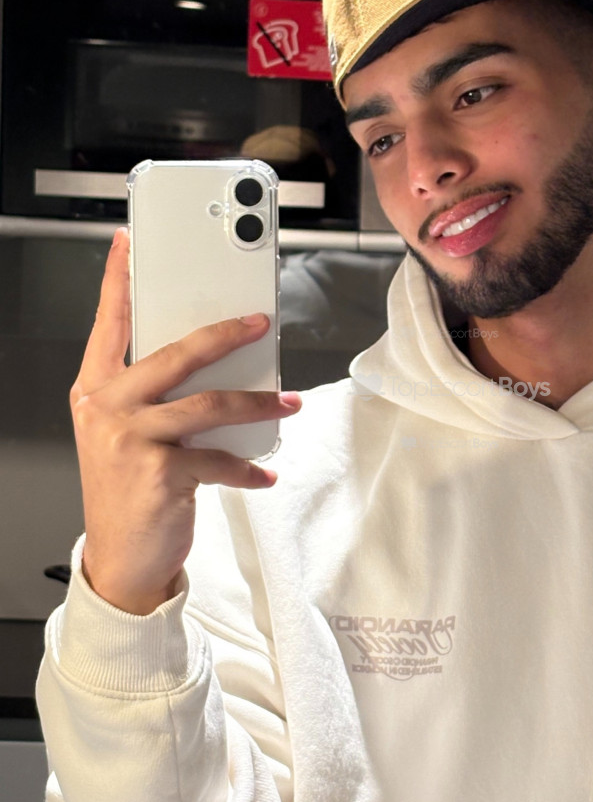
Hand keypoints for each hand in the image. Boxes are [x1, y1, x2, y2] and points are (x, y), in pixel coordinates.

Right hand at [70, 228, 300, 615]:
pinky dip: (248, 466)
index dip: (119, 281)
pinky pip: (220, 458)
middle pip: (175, 354)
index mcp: (95, 391)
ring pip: (209, 403)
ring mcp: (131, 439)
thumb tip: (215, 365)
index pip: (108, 324)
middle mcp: (107, 409)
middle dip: (226, 334)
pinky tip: (263, 472)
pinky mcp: (160, 472)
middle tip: (260, 323)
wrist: (121, 559)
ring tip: (288, 403)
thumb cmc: (128, 491)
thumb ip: (153, 396)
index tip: (131, 243)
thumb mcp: (125, 435)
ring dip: (258, 403)